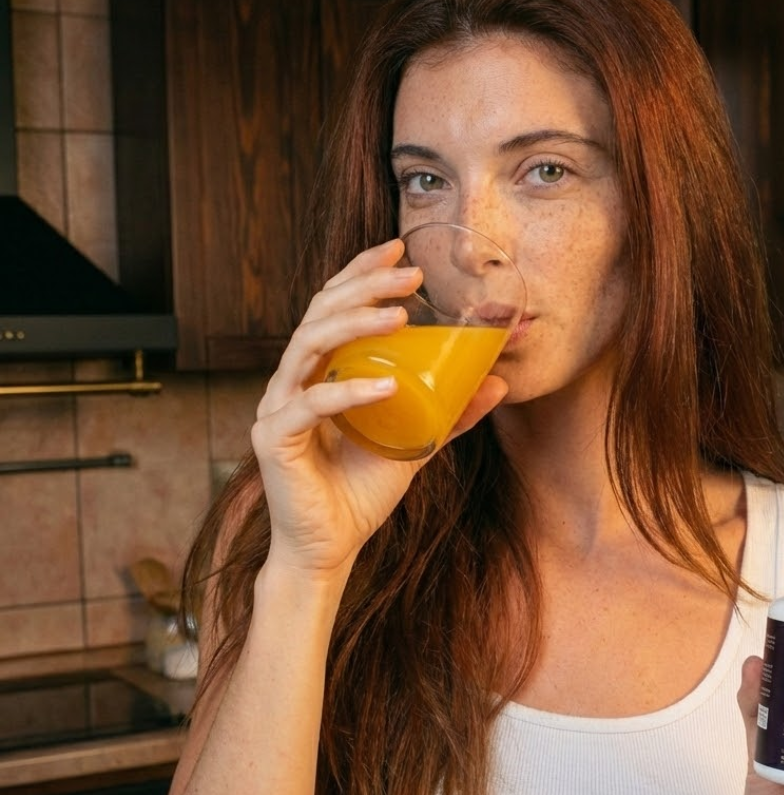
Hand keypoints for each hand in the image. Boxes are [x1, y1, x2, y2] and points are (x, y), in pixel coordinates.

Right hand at [250, 238, 507, 575]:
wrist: (331, 545)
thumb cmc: (364, 490)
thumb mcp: (418, 441)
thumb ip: (451, 411)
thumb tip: (499, 381)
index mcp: (322, 371)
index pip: (333, 305)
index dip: (361, 272)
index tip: (398, 248)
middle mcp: (294, 379)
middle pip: (319, 313)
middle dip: (364, 285)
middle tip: (411, 274)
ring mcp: (278, 406)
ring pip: (309, 345)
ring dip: (355, 324)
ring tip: (401, 316)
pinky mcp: (274, 438)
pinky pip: (311, 405)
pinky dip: (350, 392)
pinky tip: (387, 386)